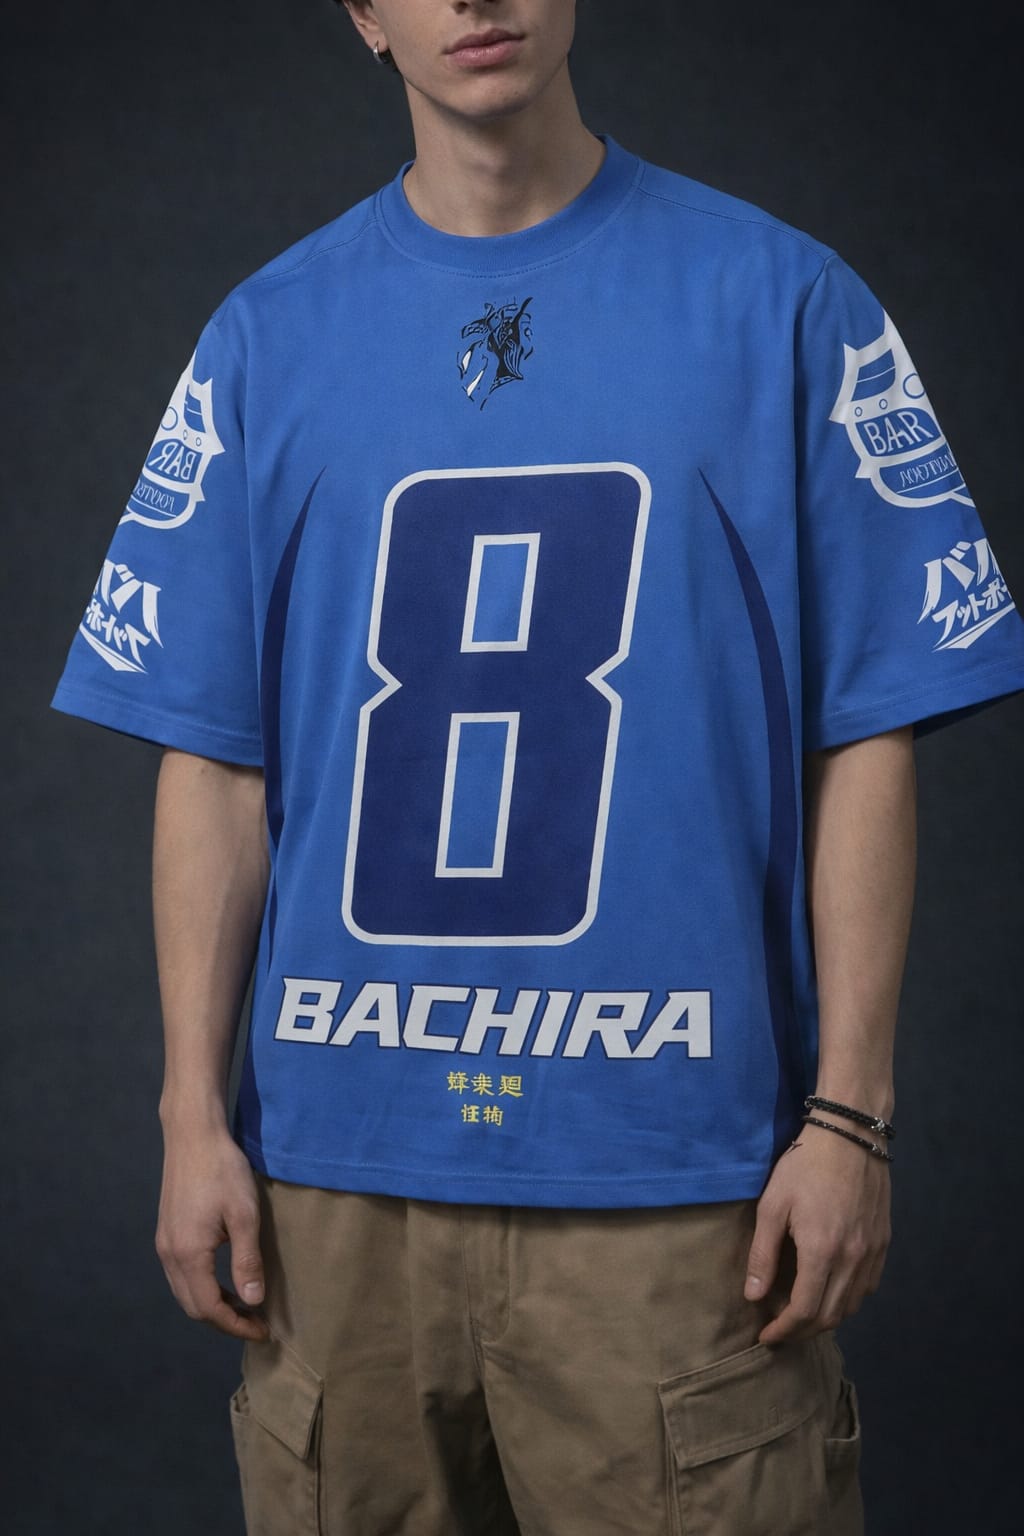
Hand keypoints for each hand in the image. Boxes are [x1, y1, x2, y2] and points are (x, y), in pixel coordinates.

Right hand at [155, 1122, 270, 1341]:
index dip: (236, 1325)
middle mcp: (169, 1254)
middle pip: (193, 1306)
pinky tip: (223, 1279)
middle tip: (256, 1321)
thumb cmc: (223, 1170)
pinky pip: (180, 1274)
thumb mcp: (244, 1215)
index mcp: (188, 1255)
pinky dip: (202, 1287)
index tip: (263, 1330)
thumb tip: (253, 1300)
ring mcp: (164, 1243)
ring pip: (184, 1292)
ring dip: (212, 1305)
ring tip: (244, 1305)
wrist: (193, 1135)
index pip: (209, 1309)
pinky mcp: (166, 1231)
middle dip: (224, 1320)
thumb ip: (247, 1260)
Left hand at [743, 1121, 890, 1344]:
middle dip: (803, 1331)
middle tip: (780, 1329)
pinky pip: (868, 1286)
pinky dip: (848, 1299)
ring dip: (826, 1317)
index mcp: (822, 1252)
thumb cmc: (805, 1165)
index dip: (784, 1330)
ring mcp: (873, 1253)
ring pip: (852, 1305)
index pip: (804, 1311)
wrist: (851, 1134)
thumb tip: (754, 1296)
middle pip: (830, 1316)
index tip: (766, 1337)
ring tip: (802, 1313)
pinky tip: (830, 1290)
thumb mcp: (773, 1205)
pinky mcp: (884, 1242)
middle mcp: (853, 1260)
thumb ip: (763, 1255)